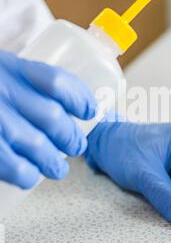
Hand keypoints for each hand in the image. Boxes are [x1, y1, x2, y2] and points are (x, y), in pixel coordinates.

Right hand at [0, 51, 95, 187]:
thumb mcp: (1, 69)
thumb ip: (26, 82)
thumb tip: (67, 108)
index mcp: (10, 66)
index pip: (56, 80)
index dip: (80, 98)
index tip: (89, 110)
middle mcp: (0, 88)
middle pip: (51, 116)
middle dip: (70, 137)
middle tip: (75, 146)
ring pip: (34, 143)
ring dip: (52, 161)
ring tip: (58, 169)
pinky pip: (8, 163)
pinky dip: (24, 173)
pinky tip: (30, 176)